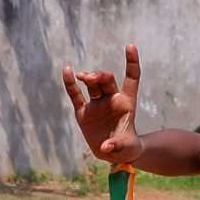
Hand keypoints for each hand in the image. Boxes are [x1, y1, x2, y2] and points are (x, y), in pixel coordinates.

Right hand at [61, 48, 141, 165]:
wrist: (114, 153)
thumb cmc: (126, 148)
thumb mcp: (126, 149)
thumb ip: (117, 146)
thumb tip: (105, 147)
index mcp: (127, 102)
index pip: (131, 77)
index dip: (132, 62)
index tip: (130, 46)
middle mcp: (112, 99)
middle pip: (107, 80)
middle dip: (101, 76)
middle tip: (92, 78)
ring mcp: (97, 104)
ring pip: (92, 85)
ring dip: (87, 78)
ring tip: (82, 76)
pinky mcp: (83, 111)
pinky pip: (75, 95)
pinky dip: (70, 83)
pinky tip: (67, 71)